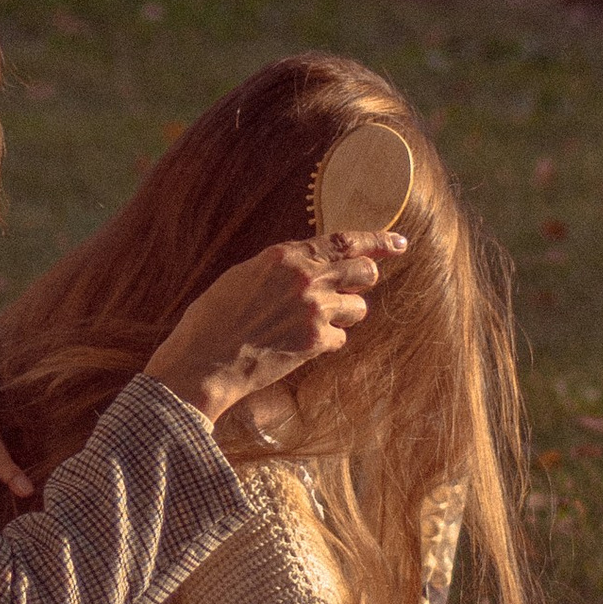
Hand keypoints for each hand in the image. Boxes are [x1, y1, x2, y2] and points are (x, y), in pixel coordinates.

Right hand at [142, 232, 396, 432]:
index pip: (344, 240)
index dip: (377, 240)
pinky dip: (327, 342)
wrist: (204, 363)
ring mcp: (314, 310)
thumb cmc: (212, 320)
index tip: (399, 241)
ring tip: (314, 324)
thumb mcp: (244, 277)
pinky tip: (300, 346)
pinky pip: (341, 338)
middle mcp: (305, 278)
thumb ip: (281, 268)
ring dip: (345, 316)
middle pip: (364, 271)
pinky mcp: (316, 341)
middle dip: (363, 281)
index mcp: (285, 255)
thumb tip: (308, 265)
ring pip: (359, 308)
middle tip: (352, 290)